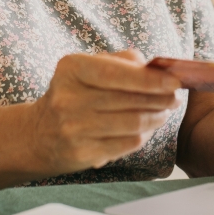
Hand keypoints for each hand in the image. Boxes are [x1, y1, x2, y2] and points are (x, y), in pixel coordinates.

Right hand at [29, 50, 181, 173]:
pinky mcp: (82, 153)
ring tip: (164, 113)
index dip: (150, 79)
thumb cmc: (72, 95)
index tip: (174, 81)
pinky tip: (148, 128)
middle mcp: (68, 98)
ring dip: (156, 118)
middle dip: (160, 99)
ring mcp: (73, 128)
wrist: (38, 135)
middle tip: (175, 97)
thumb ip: (121, 61)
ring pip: (132, 124)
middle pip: (129, 100)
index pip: (116, 73)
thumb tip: (156, 67)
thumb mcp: (86, 68)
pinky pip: (127, 144)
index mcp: (71, 68)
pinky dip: (144, 135)